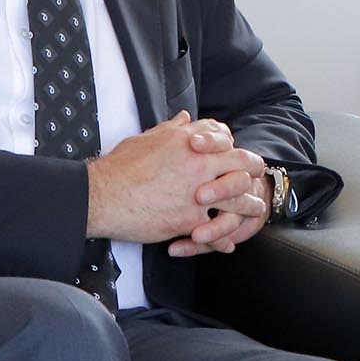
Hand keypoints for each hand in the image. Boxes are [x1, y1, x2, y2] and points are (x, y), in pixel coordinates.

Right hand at [86, 111, 265, 247]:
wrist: (102, 196)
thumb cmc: (120, 168)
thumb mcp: (146, 139)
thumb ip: (171, 129)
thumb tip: (185, 117)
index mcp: (190, 142)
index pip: (225, 137)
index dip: (232, 146)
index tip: (234, 155)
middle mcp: (200, 164)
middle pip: (244, 164)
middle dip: (254, 171)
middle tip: (257, 178)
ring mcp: (199, 193)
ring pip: (240, 198)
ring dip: (250, 205)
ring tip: (254, 210)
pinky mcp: (191, 219)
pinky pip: (217, 231)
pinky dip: (224, 239)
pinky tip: (227, 243)